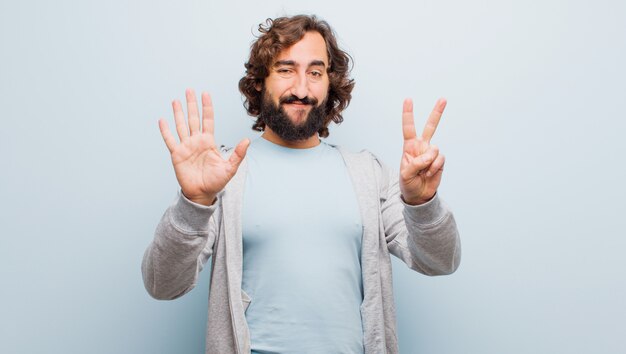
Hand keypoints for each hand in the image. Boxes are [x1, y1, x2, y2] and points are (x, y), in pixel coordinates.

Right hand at [159, 89, 249, 205]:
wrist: (202, 193)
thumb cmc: (216, 182)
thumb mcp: (230, 168)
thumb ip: (238, 154)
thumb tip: (247, 140)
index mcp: (209, 141)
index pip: (207, 120)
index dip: (206, 107)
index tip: (205, 93)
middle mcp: (197, 141)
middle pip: (193, 118)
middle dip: (191, 104)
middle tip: (189, 90)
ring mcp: (186, 147)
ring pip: (181, 126)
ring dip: (178, 113)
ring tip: (176, 100)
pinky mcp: (177, 155)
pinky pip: (170, 140)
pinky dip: (166, 131)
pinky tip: (162, 120)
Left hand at [399, 98, 446, 204]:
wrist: (419, 195)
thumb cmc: (408, 183)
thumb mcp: (405, 175)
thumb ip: (415, 163)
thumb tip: (430, 154)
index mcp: (409, 147)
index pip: (408, 128)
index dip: (408, 114)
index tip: (408, 99)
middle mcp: (422, 147)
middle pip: (430, 127)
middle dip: (437, 113)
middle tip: (443, 99)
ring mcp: (432, 153)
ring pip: (434, 149)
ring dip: (428, 162)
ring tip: (423, 172)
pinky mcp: (440, 161)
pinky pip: (440, 159)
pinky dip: (434, 168)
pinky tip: (429, 174)